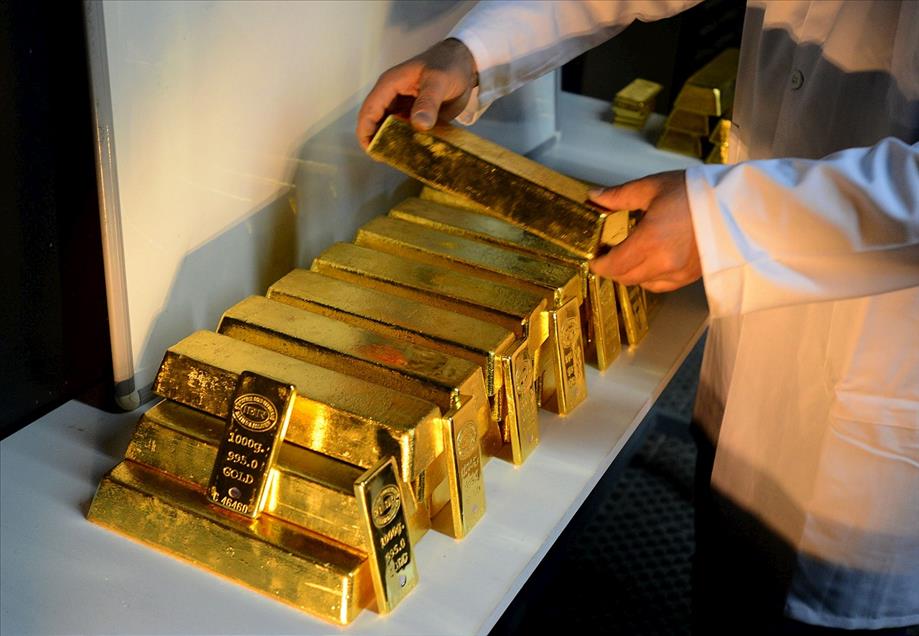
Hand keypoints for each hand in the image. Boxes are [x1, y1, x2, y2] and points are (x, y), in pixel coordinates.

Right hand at [356, 38, 477, 148]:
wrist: (466, 62)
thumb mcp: (438, 80)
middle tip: (390, 160)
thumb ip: (428, 102)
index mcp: (389, 85)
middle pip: (377, 123)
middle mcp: (392, 98)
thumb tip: (419, 125)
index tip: (372, 151)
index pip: (369, 111)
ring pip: (391, 130)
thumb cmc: (448, 64)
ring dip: (394, 144)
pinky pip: (407, 132)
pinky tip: (416, 154)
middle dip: (379, 141)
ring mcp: (404, 108)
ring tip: (402, 160)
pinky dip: (409, 143)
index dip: (366, 132)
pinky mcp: (416, 116)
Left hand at [588, 171, 701, 291]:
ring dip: (630, 274)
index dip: (599, 264)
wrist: (736, 203)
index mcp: (649, 241)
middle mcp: (662, 262)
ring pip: (642, 283)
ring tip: (628, 257)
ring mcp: (678, 272)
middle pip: (625, 277)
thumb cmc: (694, 192)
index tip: (594, 257)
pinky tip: (650, 264)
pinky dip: (650, 278)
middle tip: (608, 254)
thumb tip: (594, 196)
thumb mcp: (652, 187)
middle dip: (612, 269)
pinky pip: (661, 286)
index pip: (613, 265)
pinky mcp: (691, 276)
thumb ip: (619, 196)